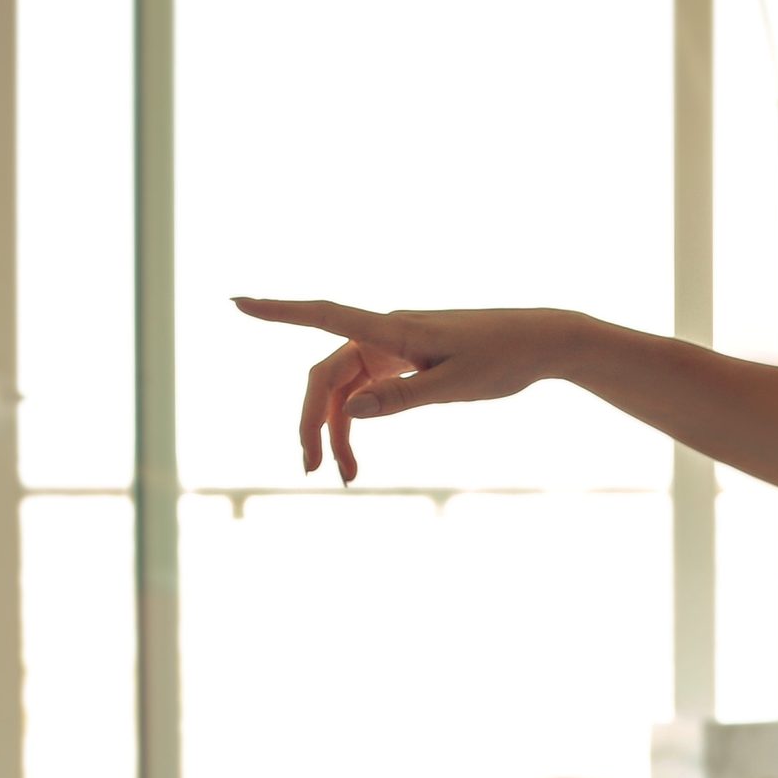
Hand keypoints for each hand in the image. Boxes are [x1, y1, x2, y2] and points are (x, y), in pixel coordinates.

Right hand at [234, 298, 598, 482]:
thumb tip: (349, 412)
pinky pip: (368, 389)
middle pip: (327, 375)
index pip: (324, 315)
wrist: (541, 341)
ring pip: (346, 388)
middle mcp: (385, 333)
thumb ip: (403, 398)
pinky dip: (360, 419)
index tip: (236, 302)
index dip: (278, 312)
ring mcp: (394, 346)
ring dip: (337, 429)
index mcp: (393, 329)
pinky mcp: (406, 359)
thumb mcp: (456, 385)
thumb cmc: (503, 358)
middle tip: (312, 469)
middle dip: (312, 421)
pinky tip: (356, 451)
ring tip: (344, 475)